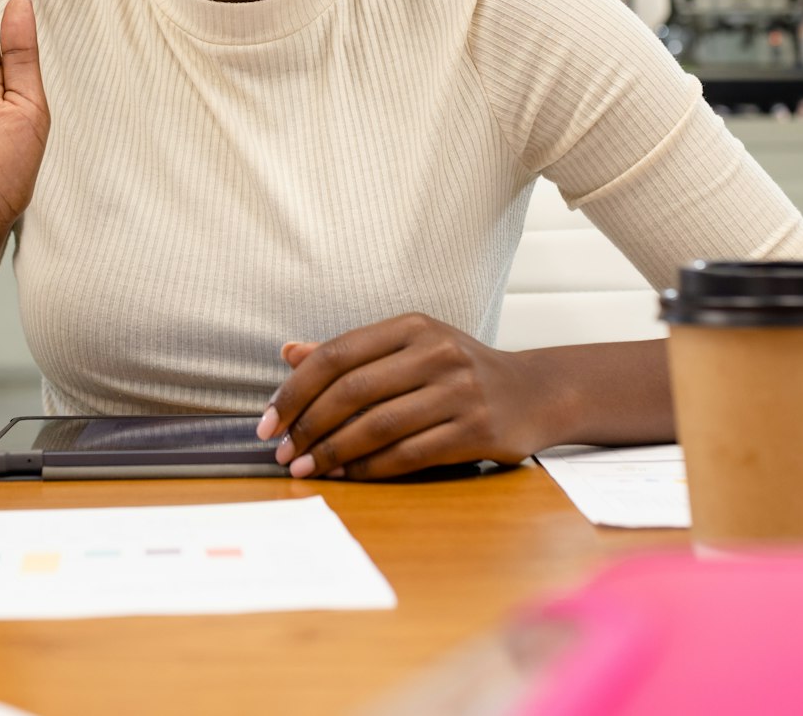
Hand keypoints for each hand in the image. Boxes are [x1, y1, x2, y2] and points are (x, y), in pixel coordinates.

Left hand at [256, 315, 549, 480]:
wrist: (533, 393)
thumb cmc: (459, 370)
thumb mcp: (409, 348)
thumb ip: (351, 353)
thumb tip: (289, 353)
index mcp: (413, 326)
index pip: (337, 354)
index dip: (295, 390)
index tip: (268, 420)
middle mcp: (437, 353)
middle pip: (352, 391)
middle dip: (307, 426)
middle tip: (282, 452)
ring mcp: (460, 392)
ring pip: (377, 427)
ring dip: (332, 453)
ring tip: (306, 468)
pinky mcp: (476, 431)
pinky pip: (408, 455)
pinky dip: (370, 469)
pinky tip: (347, 476)